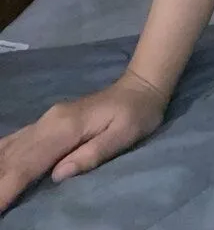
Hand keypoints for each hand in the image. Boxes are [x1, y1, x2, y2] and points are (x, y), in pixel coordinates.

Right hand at [0, 68, 168, 213]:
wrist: (140, 87)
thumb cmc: (136, 114)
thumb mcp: (124, 135)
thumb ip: (93, 154)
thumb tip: (58, 175)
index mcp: (66, 127)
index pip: (28, 163)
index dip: (7, 186)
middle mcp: (50, 121)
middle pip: (14, 157)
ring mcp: (48, 119)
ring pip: (11, 148)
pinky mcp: (49, 121)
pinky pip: (18, 140)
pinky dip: (2, 154)